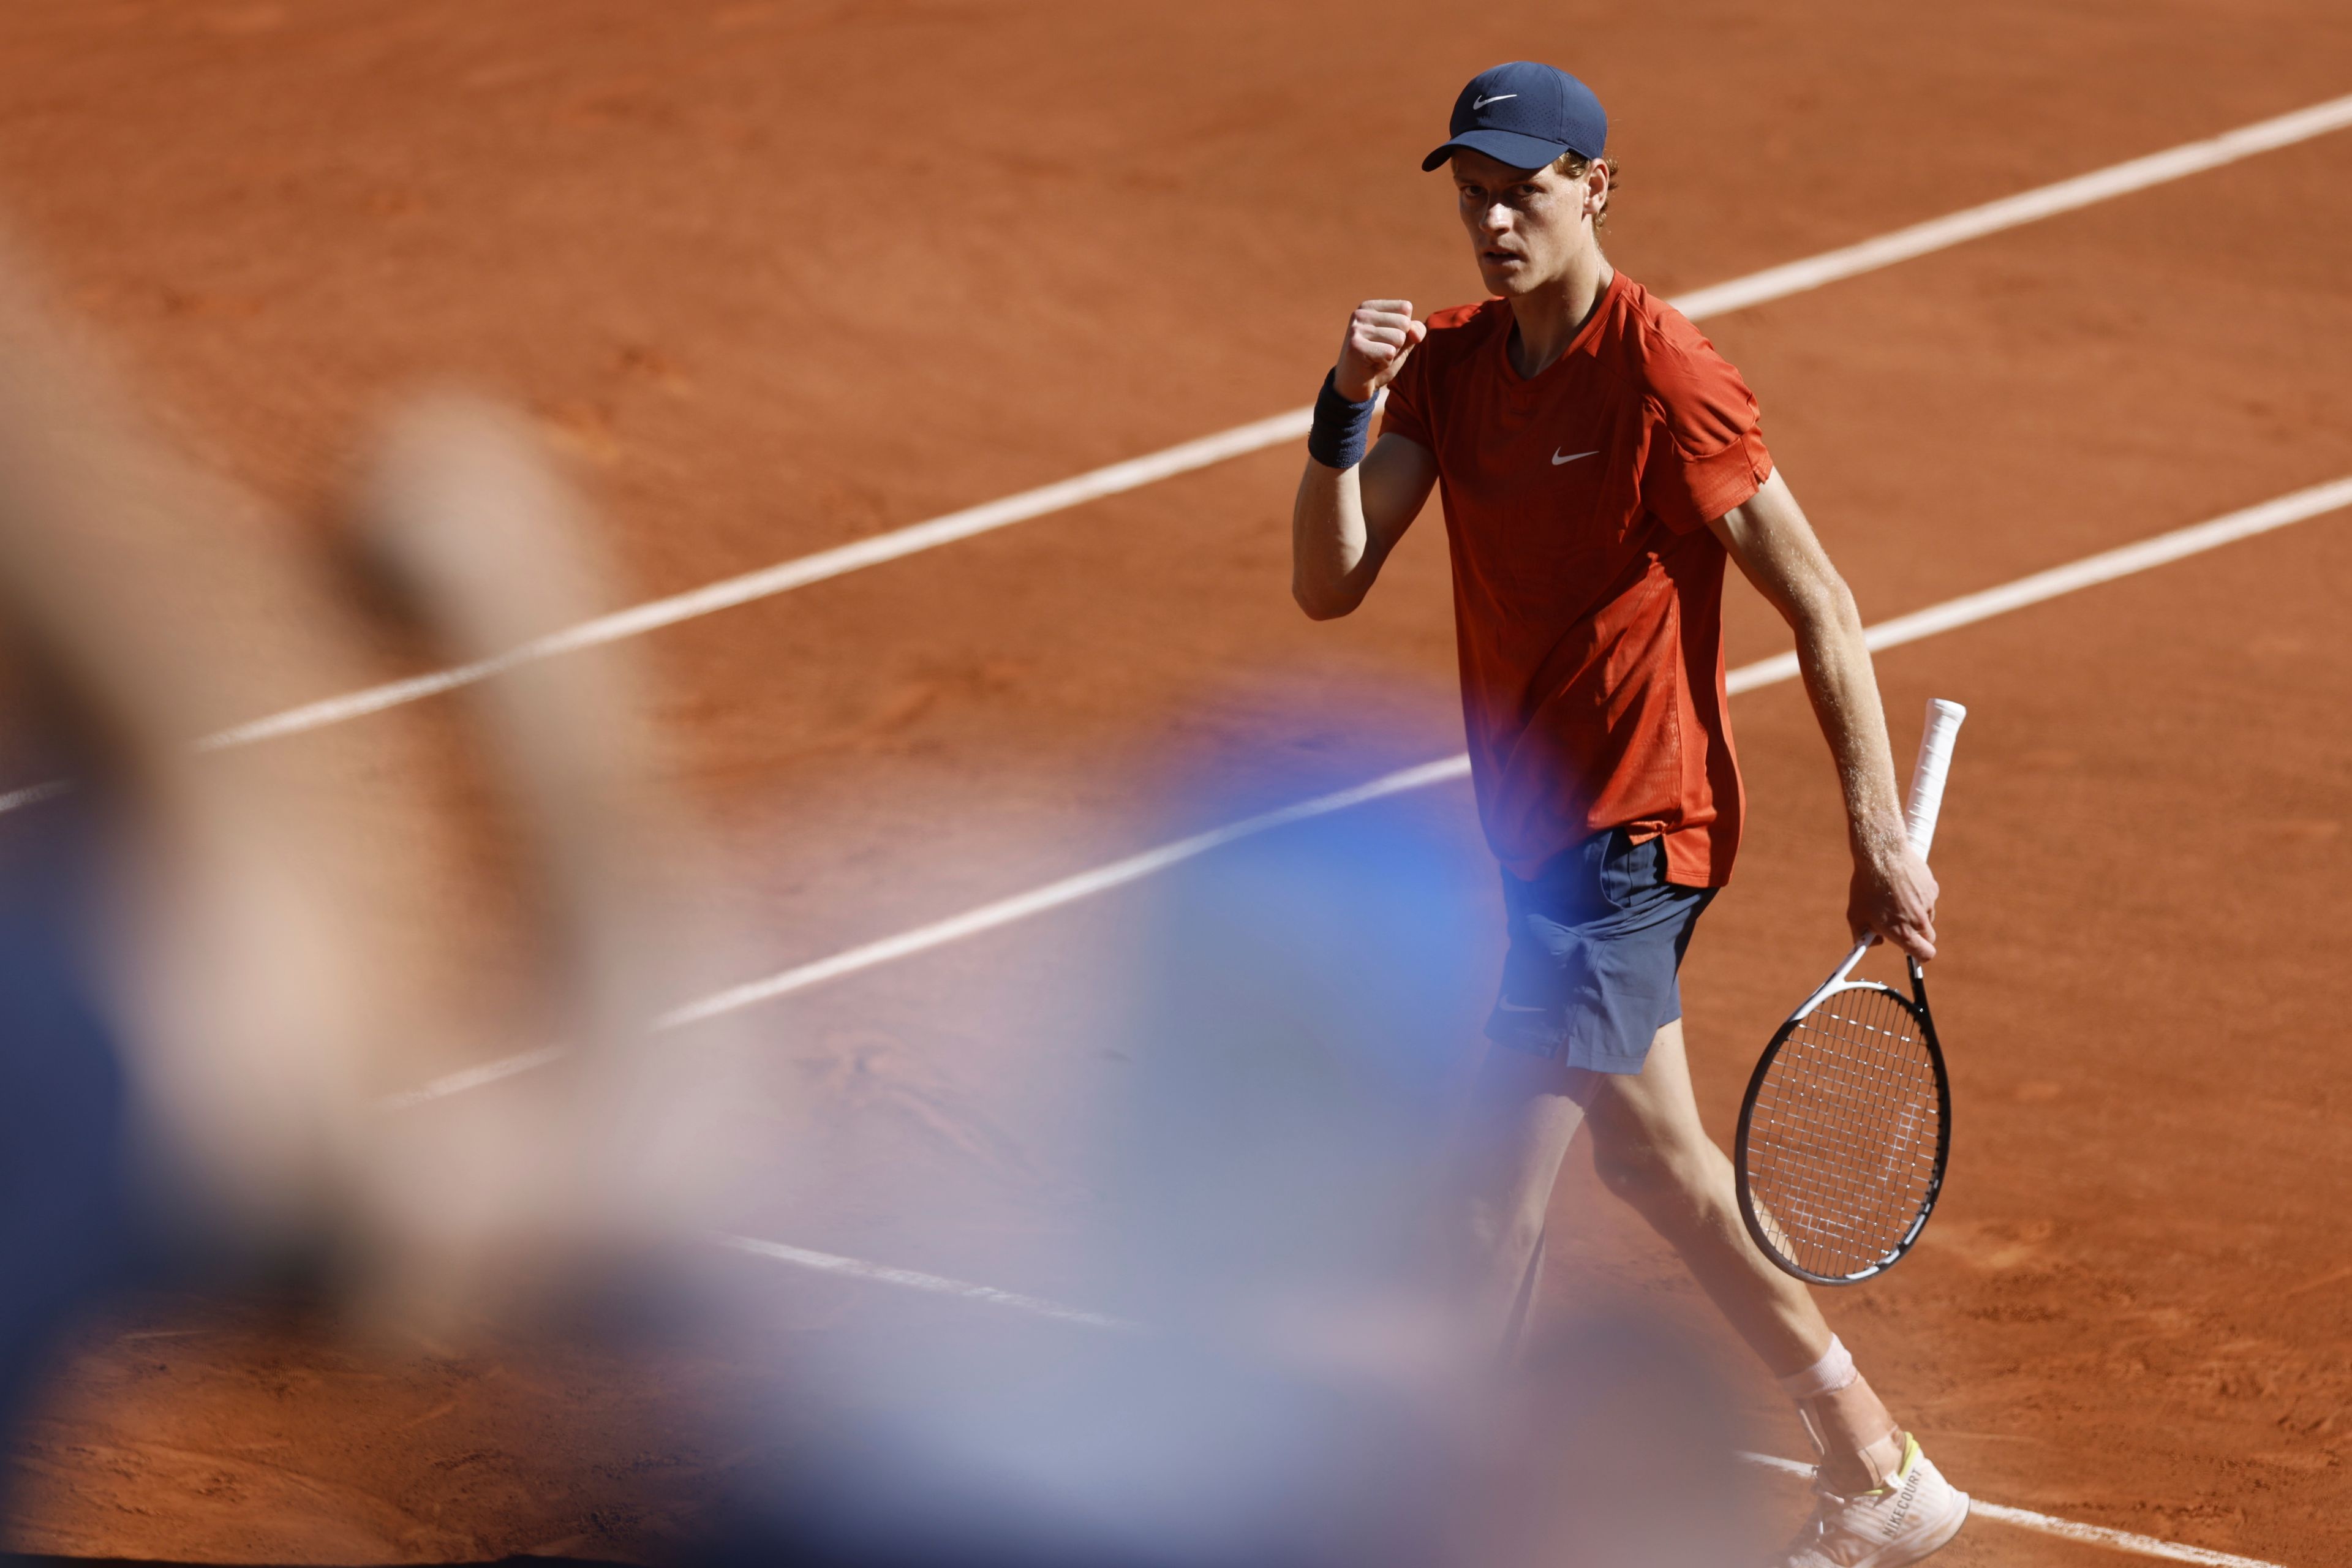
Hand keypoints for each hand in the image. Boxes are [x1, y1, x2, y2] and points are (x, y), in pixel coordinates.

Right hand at [1333, 299, 1426, 402]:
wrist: (1354, 386)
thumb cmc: (1378, 361)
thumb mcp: (1402, 343)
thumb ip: (1414, 331)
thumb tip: (1415, 333)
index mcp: (1370, 307)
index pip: (1405, 308)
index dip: (1403, 329)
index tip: (1385, 340)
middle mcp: (1361, 314)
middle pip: (1404, 323)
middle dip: (1398, 343)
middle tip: (1379, 352)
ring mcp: (1356, 329)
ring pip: (1398, 338)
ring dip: (1391, 354)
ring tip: (1375, 358)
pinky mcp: (1355, 346)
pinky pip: (1389, 353)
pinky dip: (1385, 363)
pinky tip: (1370, 365)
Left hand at [1847, 838, 1938, 960]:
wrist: (1882, 854)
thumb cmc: (1866, 886)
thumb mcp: (1855, 915)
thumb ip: (1861, 936)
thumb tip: (1873, 943)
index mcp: (1902, 931)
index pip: (1924, 954)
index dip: (1921, 956)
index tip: (1914, 952)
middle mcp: (1918, 920)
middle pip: (1929, 938)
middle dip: (1918, 936)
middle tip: (1901, 925)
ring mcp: (1928, 903)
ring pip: (1927, 917)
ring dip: (1916, 914)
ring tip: (1894, 898)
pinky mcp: (1932, 888)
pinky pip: (1927, 899)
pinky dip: (1918, 896)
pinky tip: (1902, 885)